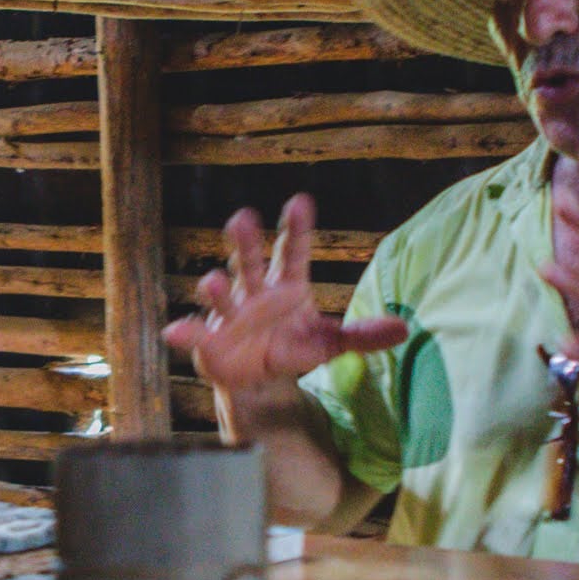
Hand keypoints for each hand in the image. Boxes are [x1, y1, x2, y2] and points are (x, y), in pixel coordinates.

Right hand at [162, 194, 406, 401]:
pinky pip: (198, 335)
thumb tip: (405, 329)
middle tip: (243, 217)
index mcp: (287, 286)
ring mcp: (231, 314)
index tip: (301, 202)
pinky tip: (173, 329)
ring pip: (222, 295)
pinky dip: (186, 332)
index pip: (293, 251)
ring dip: (215, 287)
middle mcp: (255, 292)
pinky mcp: (211, 342)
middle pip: (250, 262)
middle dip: (246, 242)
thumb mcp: (330, 343)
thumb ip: (362, 335)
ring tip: (212, 280)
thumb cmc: (293, 346)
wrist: (261, 378)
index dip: (297, 228)